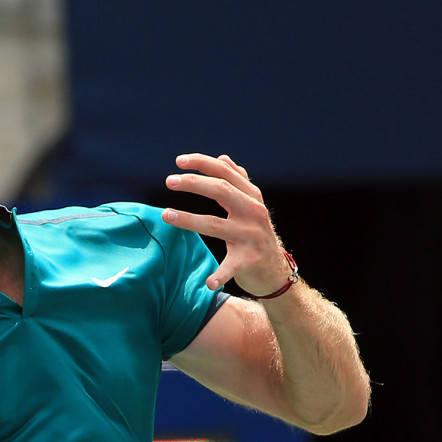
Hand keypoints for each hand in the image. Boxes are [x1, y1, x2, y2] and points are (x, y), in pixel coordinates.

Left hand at [161, 153, 293, 295]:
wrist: (275, 271)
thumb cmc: (257, 234)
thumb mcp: (252, 205)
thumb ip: (238, 182)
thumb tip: (223, 158)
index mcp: (251, 197)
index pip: (225, 173)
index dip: (202, 163)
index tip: (178, 161)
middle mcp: (253, 212)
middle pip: (220, 191)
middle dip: (194, 183)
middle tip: (169, 180)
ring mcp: (250, 237)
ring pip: (214, 225)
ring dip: (188, 219)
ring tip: (166, 214)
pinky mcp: (248, 261)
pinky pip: (229, 268)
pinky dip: (218, 276)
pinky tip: (207, 283)